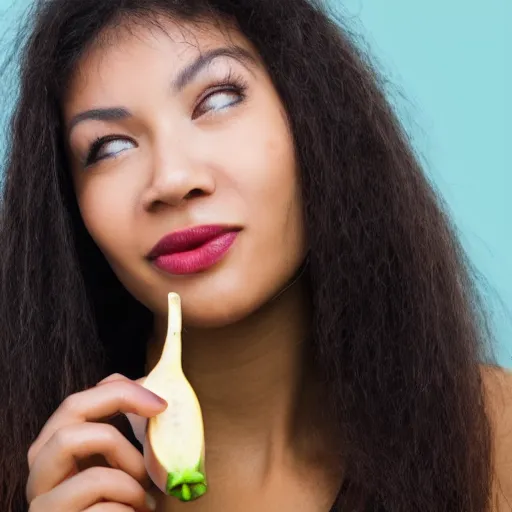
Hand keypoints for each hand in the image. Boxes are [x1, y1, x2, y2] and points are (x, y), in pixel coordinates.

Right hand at [26, 373, 166, 511]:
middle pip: (70, 420)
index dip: (120, 392)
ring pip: (93, 474)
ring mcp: (45, 502)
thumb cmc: (118, 500)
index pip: (76, 403)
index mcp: (54, 447)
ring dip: (132, 479)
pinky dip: (129, 509)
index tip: (160, 403)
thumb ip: (128, 425)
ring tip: (145, 494)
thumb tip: (154, 382)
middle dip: (122, 419)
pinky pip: (103, 510)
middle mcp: (40, 471)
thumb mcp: (121, 458)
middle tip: (158, 418)